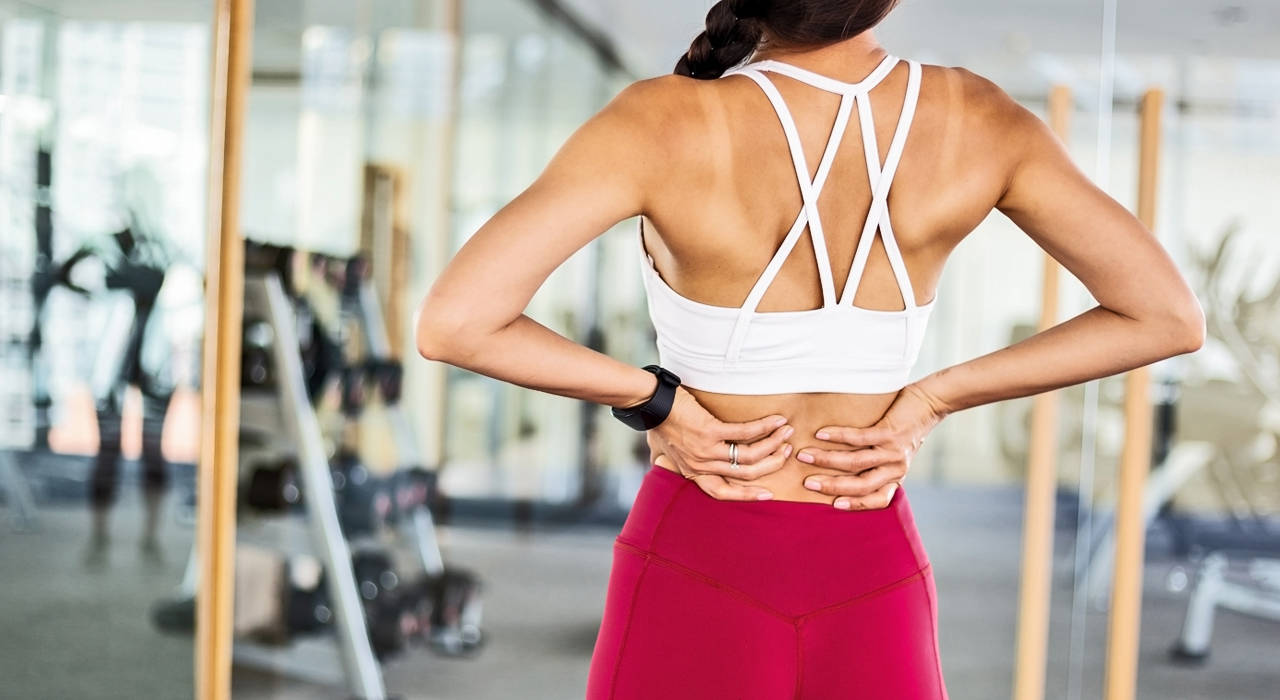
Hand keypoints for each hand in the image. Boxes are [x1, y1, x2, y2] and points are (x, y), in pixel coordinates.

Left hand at [648, 387, 792, 501]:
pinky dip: (765, 428)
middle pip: (745, 474)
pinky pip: (745, 433)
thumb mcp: (662, 450)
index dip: (748, 496)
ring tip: (786, 434)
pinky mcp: (710, 431)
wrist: (650, 403)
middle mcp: (701, 466)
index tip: (768, 493)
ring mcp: (706, 450)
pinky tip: (777, 421)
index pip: (723, 493)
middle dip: (771, 464)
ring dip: (772, 445)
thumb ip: (672, 460)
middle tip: (786, 452)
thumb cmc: (657, 423)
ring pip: (749, 457)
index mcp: (693, 472)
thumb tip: (666, 462)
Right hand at [796, 383, 947, 509]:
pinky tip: (821, 434)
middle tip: (807, 483)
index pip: (877, 499)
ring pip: (856, 462)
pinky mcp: (890, 432)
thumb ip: (876, 464)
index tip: (833, 505)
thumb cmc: (907, 428)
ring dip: (827, 460)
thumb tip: (841, 469)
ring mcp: (893, 451)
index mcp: (896, 477)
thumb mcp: (896, 454)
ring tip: (805, 455)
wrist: (930, 403)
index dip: (856, 504)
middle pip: (861, 485)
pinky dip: (837, 436)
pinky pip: (859, 438)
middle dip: (831, 485)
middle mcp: (895, 468)